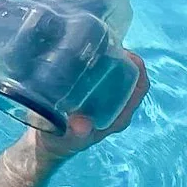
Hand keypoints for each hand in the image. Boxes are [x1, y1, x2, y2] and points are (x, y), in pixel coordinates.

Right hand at [33, 53, 148, 158]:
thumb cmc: (62, 143)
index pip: (139, 87)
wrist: (47, 142)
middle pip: (129, 75)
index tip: (126, 54)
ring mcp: (102, 96)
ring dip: (106, 57)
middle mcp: (115, 104)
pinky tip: (79, 51)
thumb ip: (77, 133)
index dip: (139, 69)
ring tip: (91, 43)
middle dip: (121, 57)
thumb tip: (81, 126)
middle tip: (103, 43)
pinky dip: (92, 60)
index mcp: (118, 115)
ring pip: (113, 71)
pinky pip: (97, 71)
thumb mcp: (69, 139)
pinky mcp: (89, 90)